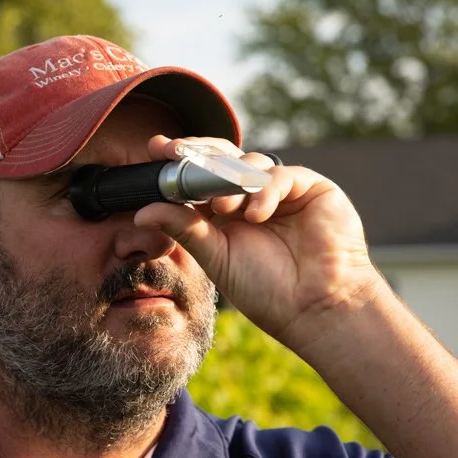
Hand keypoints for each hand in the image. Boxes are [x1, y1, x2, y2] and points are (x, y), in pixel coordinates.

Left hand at [135, 135, 383, 347]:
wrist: (315, 308)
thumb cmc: (267, 290)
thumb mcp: (216, 257)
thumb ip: (184, 229)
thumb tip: (142, 212)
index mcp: (225, 213)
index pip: (199, 177)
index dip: (179, 162)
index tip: (156, 149)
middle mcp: (252, 196)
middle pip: (222, 159)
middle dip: (197, 153)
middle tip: (176, 152)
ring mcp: (282, 190)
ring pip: (249, 162)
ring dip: (230, 181)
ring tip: (222, 208)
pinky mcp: (311, 187)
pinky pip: (281, 175)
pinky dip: (265, 191)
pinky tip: (256, 215)